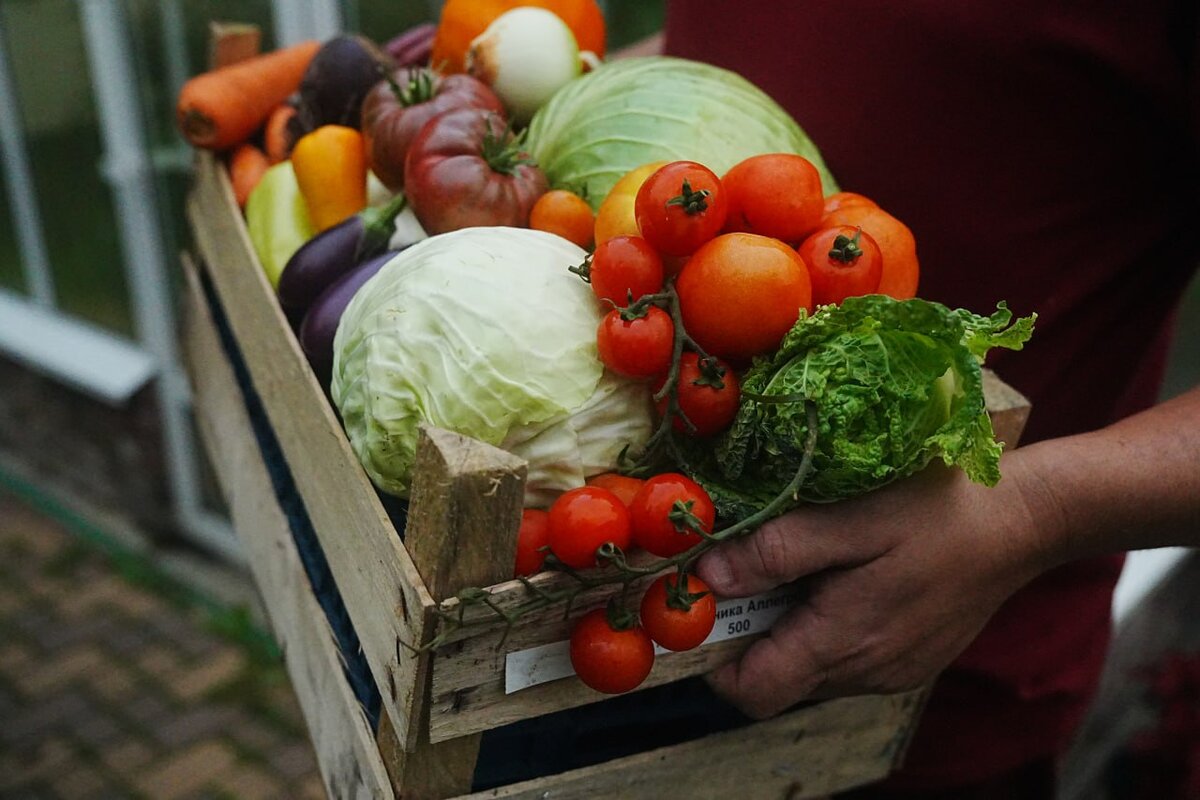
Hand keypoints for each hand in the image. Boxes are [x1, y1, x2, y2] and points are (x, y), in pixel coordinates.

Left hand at [696, 459, 1052, 718]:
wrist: (1022, 524)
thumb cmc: (936, 514)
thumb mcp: (851, 521)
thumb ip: (778, 552)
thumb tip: (709, 578)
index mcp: (843, 643)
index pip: (753, 693)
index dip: (717, 661)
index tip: (709, 611)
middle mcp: (866, 673)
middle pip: (778, 679)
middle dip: (753, 633)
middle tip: (757, 569)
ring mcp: (891, 672)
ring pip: (812, 669)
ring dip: (793, 627)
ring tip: (810, 565)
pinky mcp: (909, 660)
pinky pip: (847, 658)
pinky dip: (829, 627)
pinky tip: (848, 578)